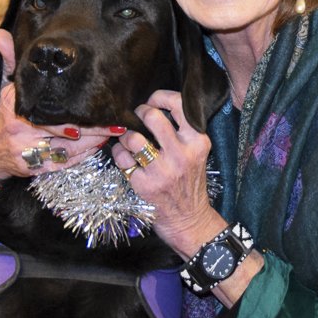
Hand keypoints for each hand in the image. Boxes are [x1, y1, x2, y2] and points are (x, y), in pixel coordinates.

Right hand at [0, 28, 125, 179]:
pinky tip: (98, 146)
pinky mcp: (34, 168)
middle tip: (115, 121)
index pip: (48, 106)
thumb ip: (8, 60)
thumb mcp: (3, 88)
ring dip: (92, 141)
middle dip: (91, 126)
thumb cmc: (1, 117)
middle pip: (62, 128)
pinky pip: (64, 163)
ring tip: (113, 131)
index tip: (95, 100)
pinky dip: (82, 155)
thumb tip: (0, 33)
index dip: (73, 107)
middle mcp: (20, 129)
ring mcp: (27, 151)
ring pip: (67, 147)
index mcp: (15, 105)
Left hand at [112, 89, 225, 257]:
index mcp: (198, 141)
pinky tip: (125, 159)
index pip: (179, 104)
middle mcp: (182, 154)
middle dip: (139, 113)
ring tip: (128, 140)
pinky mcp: (145, 184)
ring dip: (125, 136)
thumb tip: (154, 107)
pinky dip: (119, 155)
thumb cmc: (189, 183)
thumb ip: (182, 132)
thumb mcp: (196, 153)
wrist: (189, 220)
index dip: (159, 97)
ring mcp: (163, 170)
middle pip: (152, 117)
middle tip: (136, 118)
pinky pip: (122, 158)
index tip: (152, 102)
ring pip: (133, 137)